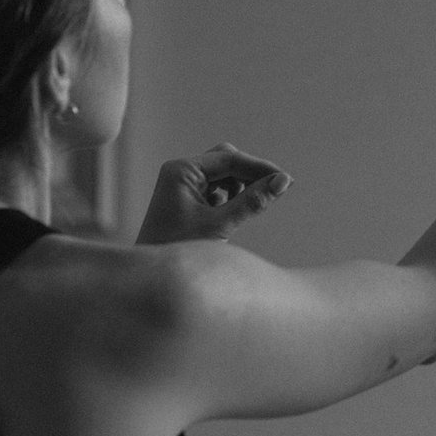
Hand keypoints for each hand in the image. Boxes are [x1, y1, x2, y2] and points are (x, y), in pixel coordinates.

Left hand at [137, 143, 290, 244]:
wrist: (149, 277)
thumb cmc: (178, 250)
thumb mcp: (220, 225)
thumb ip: (252, 202)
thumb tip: (284, 182)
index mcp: (181, 171)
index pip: (229, 159)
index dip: (260, 168)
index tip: (286, 181)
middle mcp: (179, 172)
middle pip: (227, 160)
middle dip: (250, 174)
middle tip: (275, 191)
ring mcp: (181, 184)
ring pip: (223, 173)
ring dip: (241, 185)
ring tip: (252, 205)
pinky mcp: (185, 198)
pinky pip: (215, 187)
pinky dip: (230, 195)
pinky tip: (233, 213)